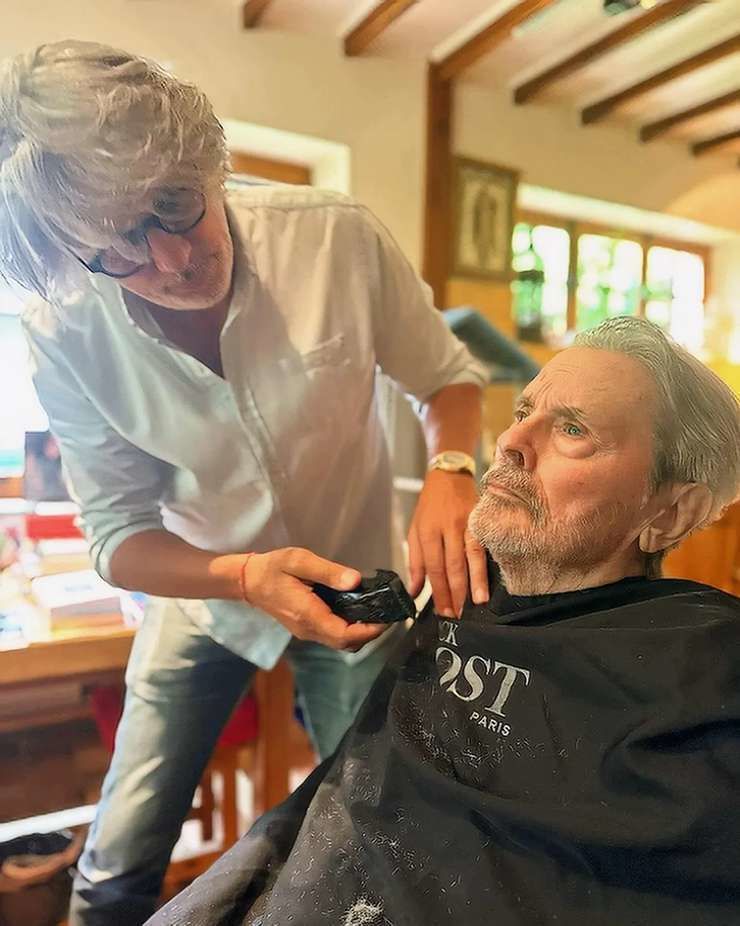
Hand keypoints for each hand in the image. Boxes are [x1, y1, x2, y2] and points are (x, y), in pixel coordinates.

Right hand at [241, 547, 387, 650]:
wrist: (248, 581)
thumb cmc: (273, 568)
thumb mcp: (299, 561)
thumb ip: (327, 571)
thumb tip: (355, 581)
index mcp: (308, 615)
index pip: (345, 635)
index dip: (370, 631)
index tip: (388, 618)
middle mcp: (308, 630)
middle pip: (347, 644)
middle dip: (371, 633)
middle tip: (388, 613)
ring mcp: (307, 632)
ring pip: (341, 642)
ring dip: (362, 632)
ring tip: (377, 610)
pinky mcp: (306, 628)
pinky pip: (333, 635)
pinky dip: (350, 628)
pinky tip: (358, 610)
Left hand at [407, 469, 488, 617]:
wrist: (449, 475)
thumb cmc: (430, 505)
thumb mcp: (415, 530)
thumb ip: (416, 562)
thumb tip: (414, 591)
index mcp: (428, 531)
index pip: (434, 567)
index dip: (439, 592)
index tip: (443, 612)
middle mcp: (448, 527)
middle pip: (453, 565)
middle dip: (456, 593)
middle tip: (458, 615)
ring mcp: (467, 522)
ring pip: (472, 556)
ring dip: (476, 581)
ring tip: (478, 602)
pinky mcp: (482, 519)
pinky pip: (486, 545)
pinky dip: (488, 563)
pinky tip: (492, 578)